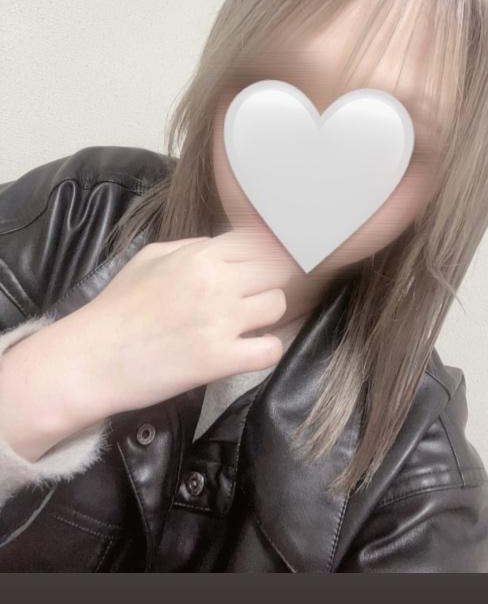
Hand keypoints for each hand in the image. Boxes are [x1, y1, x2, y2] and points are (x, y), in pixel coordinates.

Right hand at [72, 226, 297, 420]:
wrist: (92, 358)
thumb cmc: (117, 308)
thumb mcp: (150, 258)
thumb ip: (191, 246)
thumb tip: (221, 246)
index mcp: (200, 255)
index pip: (259, 243)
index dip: (261, 258)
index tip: (255, 273)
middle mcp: (217, 283)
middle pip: (275, 272)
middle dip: (266, 285)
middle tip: (251, 301)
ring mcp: (221, 321)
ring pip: (278, 307)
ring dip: (267, 317)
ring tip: (246, 327)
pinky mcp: (221, 360)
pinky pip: (271, 349)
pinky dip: (265, 351)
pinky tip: (247, 351)